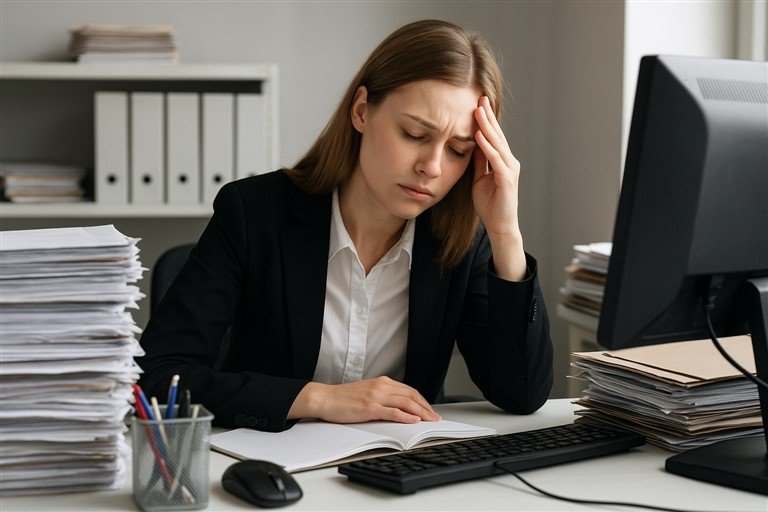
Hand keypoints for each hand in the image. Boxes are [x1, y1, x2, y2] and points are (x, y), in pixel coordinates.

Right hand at [287, 376, 440, 423]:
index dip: (422, 400)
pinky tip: (413, 421)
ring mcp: (376, 396)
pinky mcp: (369, 407)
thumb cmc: (343, 398)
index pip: (409, 390)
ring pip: (405, 403)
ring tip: (429, 420)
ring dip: (420, 412)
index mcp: (382, 382)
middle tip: (435, 417)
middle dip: (426, 407)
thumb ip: (382, 395)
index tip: (429, 410)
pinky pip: (392, 412)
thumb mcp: (366, 391)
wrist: (324, 398)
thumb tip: (397, 405)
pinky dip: (405, 416)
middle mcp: (381, 386)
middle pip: (411, 396)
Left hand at [471, 96, 520, 238]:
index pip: (493, 136)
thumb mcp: (479, 179)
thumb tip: (473, 144)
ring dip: (487, 126)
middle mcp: (509, 162)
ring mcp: (510, 170)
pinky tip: (479, 135)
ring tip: (479, 110)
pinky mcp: (507, 179)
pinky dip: (487, 146)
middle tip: (480, 97)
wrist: (499, 226)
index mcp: (503, 161)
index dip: (486, 120)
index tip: (477, 104)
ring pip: (497, 143)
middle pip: (497, 135)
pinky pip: (496, 159)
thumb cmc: (490, 205)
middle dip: (488, 116)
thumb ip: (479, 162)